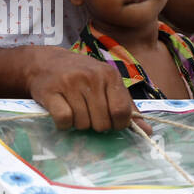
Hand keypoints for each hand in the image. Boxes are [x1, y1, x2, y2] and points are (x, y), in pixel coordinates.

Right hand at [25, 47, 143, 132]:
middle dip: (96, 125)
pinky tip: (62, 113)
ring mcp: (70, 83)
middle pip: (102, 122)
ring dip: (79, 124)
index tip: (109, 121)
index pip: (122, 112)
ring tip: (74, 110)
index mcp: (110, 75)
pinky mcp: (51, 91)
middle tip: (89, 114)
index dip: (117, 124)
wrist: (45, 62)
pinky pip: (64, 120)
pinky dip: (63, 124)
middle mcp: (92, 77)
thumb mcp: (106, 84)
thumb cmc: (81, 75)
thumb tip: (148, 131)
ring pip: (83, 124)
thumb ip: (126, 107)